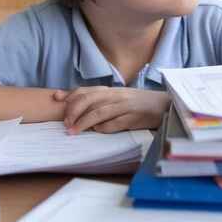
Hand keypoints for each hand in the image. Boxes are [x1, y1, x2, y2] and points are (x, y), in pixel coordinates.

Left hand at [52, 86, 169, 133]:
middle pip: (90, 99)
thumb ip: (102, 102)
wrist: (165, 105)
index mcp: (111, 90)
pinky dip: (104, 128)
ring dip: (84, 122)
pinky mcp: (134, 117)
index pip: (87, 90)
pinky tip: (97, 132)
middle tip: (64, 123)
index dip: (70, 94)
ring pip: (100, 112)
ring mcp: (125, 106)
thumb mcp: (119, 99)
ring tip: (72, 132)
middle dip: (73, 110)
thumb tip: (80, 110)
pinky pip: (116, 123)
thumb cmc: (139, 104)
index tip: (56, 98)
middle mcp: (116, 95)